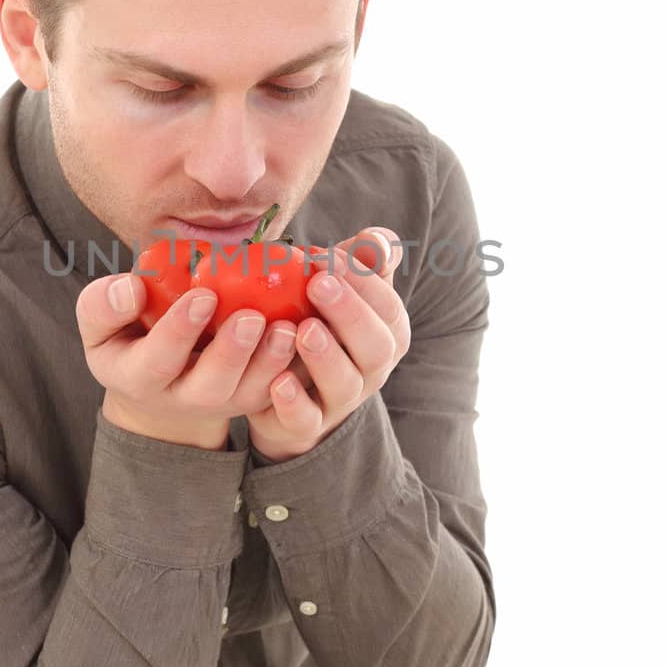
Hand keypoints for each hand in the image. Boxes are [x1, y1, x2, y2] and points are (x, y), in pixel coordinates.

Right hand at [75, 269, 299, 450]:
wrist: (160, 377)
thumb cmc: (129, 335)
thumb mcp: (100, 324)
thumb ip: (103, 306)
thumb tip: (131, 288)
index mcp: (139, 378)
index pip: (157, 361)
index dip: (179, 331)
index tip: (201, 295)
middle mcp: (182, 398)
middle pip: (210, 386)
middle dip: (232, 353)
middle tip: (252, 317)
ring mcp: (222, 402)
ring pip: (250, 392)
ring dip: (271, 361)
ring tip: (288, 327)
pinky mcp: (253, 397)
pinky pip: (278, 386)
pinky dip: (297, 361)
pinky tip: (311, 327)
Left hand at [246, 227, 410, 461]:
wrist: (283, 390)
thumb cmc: (317, 323)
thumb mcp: (339, 290)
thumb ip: (360, 262)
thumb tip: (377, 240)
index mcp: (385, 335)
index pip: (389, 309)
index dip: (364, 282)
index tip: (326, 256)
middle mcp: (370, 371)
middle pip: (376, 348)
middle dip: (350, 314)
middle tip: (317, 283)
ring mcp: (339, 402)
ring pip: (345, 385)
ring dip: (326, 356)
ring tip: (302, 328)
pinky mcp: (305, 426)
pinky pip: (306, 420)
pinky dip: (294, 403)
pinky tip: (277, 381)